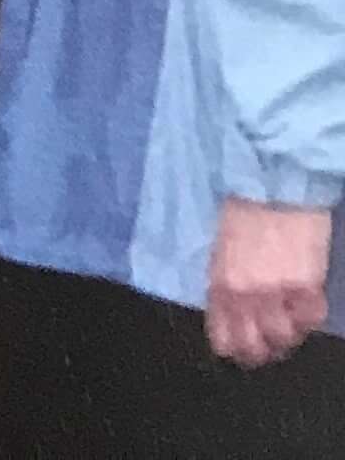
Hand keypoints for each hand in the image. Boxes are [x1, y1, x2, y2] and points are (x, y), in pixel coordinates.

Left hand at [206, 197, 332, 366]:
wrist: (273, 183)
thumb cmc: (241, 206)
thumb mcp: (220, 246)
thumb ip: (225, 280)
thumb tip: (229, 307)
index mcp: (221, 284)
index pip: (224, 339)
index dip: (234, 346)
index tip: (239, 345)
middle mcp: (248, 297)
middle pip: (256, 349)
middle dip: (261, 349)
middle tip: (267, 341)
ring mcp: (280, 296)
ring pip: (285, 340)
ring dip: (287, 334)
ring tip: (287, 321)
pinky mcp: (309, 288)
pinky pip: (311, 321)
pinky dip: (308, 317)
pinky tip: (304, 304)